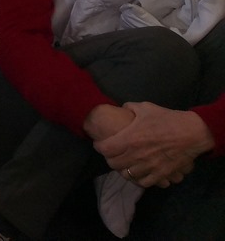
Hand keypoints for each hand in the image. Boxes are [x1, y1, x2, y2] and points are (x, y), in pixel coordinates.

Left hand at [93, 102, 214, 188]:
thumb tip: (121, 108)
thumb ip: (129, 108)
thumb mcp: (145, 108)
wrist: (191, 133)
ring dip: (123, 169)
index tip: (99, 143)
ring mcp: (149, 166)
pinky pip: (144, 182)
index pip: (105, 148)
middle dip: (109, 158)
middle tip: (111, 153)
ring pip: (127, 175)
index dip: (99, 146)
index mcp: (130, 138)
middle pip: (113, 164)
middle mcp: (137, 155)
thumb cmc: (167, 119)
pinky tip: (137, 172)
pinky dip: (138, 178)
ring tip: (123, 163)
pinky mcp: (161, 174)